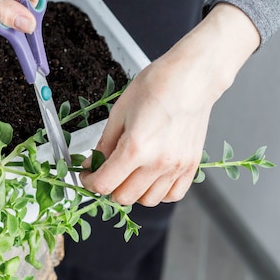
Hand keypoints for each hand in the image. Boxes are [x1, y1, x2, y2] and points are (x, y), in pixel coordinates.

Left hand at [80, 4, 260, 205]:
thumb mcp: (119, 112)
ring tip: (130, 174)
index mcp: (136, 148)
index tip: (87, 176)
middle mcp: (158, 163)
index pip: (104, 184)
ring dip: (133, 192)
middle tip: (106, 173)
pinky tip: (151, 178)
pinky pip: (173, 195)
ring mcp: (177, 167)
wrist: (192, 78)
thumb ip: (105, 144)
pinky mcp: (191, 166)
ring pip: (148, 201)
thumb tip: (94, 163)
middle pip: (124, 197)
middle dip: (109, 188)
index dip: (89, 182)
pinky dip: (159, 193)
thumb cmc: (158, 86)